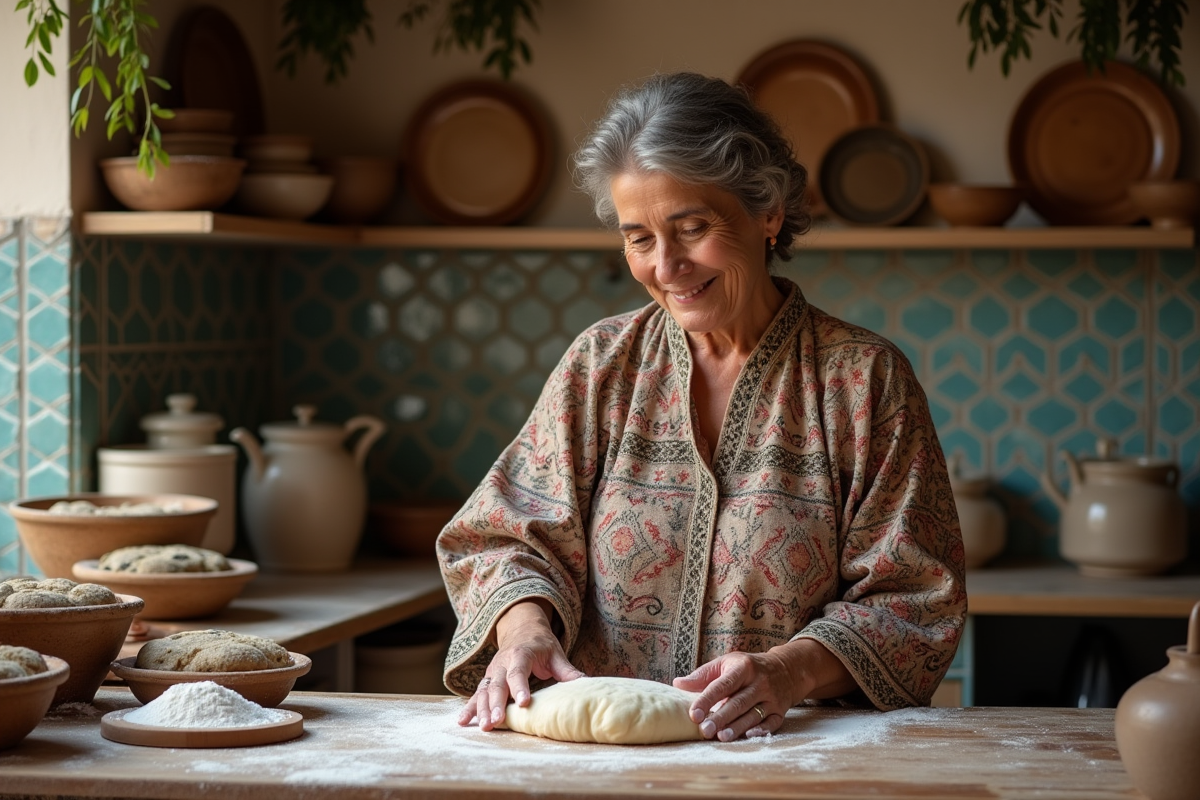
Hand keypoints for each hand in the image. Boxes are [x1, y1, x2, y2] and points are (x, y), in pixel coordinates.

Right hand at [457, 599, 585, 730]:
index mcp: (520, 654)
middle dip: (496, 704)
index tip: (523, 703)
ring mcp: (492, 672)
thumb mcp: (555, 653)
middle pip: (497, 684)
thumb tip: (586, 683)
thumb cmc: (541, 644)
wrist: (521, 629)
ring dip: (482, 709)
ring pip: (484, 691)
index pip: (519, 672)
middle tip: (497, 722)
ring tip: (484, 727)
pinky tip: (462, 722)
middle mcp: (502, 663)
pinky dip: (469, 708)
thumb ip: (567, 670)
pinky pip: (476, 694)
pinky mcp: (487, 680)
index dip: (520, 687)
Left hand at [672, 639, 855, 741]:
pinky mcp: (780, 711)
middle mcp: (759, 683)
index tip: (693, 714)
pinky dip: (760, 731)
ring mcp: (772, 697)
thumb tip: (677, 684)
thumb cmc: (748, 667)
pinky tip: (747, 736)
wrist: (787, 669)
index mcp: (743, 668)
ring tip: (720, 737)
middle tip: (704, 730)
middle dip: (721, 717)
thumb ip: (703, 674)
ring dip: (737, 727)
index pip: (722, 685)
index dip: (707, 700)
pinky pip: (771, 723)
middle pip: (738, 703)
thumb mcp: (727, 662)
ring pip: (753, 715)